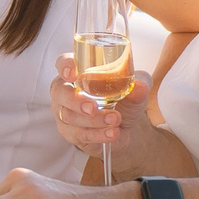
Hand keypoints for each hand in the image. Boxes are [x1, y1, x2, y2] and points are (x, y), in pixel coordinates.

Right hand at [50, 52, 152, 171]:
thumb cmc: (124, 99)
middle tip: (92, 107)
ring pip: (69, 116)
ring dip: (94, 120)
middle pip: (59, 92)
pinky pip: (79, 134)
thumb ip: (139, 84)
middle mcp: (66, 91)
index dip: (65, 66)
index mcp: (78, 72)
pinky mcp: (70, 133)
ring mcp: (64, 113)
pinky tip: (112, 133)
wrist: (126, 127)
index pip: (63, 63)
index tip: (73, 73)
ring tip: (115, 120)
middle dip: (75, 100)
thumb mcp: (136, 89)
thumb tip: (139, 86)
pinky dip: (97, 134)